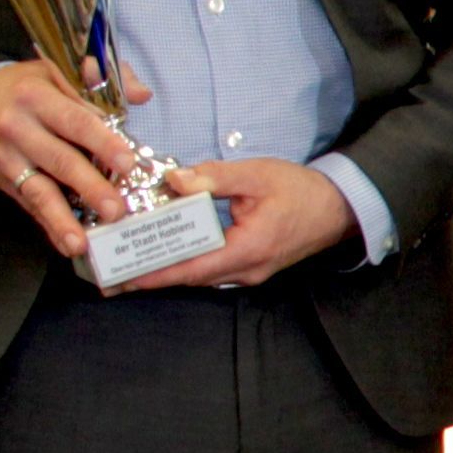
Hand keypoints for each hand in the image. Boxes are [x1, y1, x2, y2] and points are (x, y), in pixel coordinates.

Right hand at [0, 58, 150, 261]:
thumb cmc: (27, 87)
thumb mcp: (57, 70)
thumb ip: (102, 79)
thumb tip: (141, 95)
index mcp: (38, 97)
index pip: (76, 122)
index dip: (102, 143)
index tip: (127, 163)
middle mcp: (19, 128)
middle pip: (60, 160)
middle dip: (90, 187)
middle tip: (117, 210)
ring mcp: (9, 158)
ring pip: (40, 190)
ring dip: (63, 219)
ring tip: (83, 241)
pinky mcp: (5, 180)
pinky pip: (29, 205)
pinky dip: (49, 225)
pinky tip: (67, 243)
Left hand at [121, 157, 351, 289]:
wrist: (340, 207)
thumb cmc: (301, 190)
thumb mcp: (257, 175)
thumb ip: (214, 176)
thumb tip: (173, 179)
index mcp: (248, 248)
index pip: (192, 267)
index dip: (156, 274)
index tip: (124, 277)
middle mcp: (247, 269)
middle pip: (191, 276)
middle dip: (151, 274)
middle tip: (112, 272)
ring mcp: (251, 272)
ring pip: (200, 276)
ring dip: (167, 271)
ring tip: (131, 263)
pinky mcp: (252, 267)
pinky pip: (212, 270)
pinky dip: (186, 264)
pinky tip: (166, 254)